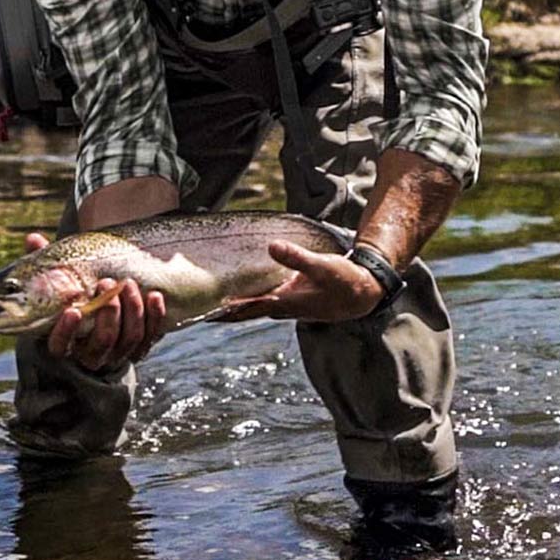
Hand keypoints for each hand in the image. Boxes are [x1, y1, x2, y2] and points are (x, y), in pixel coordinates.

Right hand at [27, 233, 166, 371]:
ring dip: (132, 310)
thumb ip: (46, 268)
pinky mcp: (138, 350)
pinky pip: (150, 337)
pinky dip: (154, 316)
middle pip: (103, 340)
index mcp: (64, 343)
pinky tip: (154, 296)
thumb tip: (33, 239)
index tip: (73, 310)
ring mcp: (117, 354)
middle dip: (109, 312)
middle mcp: (91, 354)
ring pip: (129, 339)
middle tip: (107, 283)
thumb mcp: (56, 289)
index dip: (66, 331)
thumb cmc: (73, 303)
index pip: (61, 345)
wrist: (96, 329)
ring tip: (129, 284)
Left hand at [209, 240, 385, 323]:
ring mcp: (287, 306)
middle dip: (222, 311)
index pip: (245, 310)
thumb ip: (296, 258)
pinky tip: (243, 293)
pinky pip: (264, 302)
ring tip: (213, 301)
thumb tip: (271, 247)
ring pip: (253, 308)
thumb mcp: (321, 266)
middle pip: (244, 312)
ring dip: (234, 307)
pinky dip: (249, 300)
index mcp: (283, 302)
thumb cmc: (343, 281)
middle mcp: (281, 308)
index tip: (201, 313)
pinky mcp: (292, 301)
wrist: (362, 294)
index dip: (223, 312)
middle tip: (197, 307)